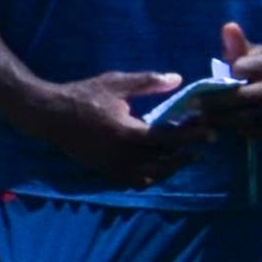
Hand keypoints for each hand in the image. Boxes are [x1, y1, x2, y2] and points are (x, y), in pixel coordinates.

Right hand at [29, 70, 207, 186]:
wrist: (51, 116)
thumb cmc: (84, 95)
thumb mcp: (116, 83)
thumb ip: (147, 82)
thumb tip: (177, 79)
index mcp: (126, 132)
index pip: (167, 139)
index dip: (191, 136)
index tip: (209, 131)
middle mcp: (122, 155)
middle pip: (164, 162)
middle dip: (186, 153)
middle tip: (202, 142)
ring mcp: (113, 167)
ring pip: (153, 176)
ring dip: (172, 167)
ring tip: (187, 155)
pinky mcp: (107, 172)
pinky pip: (136, 182)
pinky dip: (153, 177)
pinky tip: (162, 165)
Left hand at [192, 23, 261, 139]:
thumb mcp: (253, 50)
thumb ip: (238, 43)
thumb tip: (228, 27)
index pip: (245, 68)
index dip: (232, 71)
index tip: (212, 77)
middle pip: (243, 97)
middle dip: (216, 102)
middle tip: (192, 104)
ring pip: (247, 118)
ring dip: (220, 120)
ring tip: (198, 119)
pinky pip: (254, 133)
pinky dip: (235, 132)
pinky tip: (217, 129)